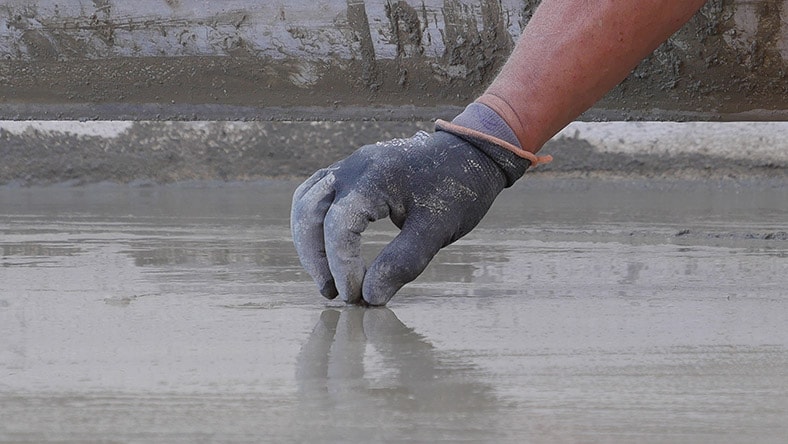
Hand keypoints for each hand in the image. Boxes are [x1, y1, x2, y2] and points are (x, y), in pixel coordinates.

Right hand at [291, 104, 547, 304]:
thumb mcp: (438, 229)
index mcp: (375, 178)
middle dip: (316, 258)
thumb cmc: (458, 188)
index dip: (341, 265)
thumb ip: (403, 261)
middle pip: (310, 213)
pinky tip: (330, 253)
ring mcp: (349, 167)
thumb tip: (370, 297)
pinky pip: (316, 197)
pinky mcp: (351, 174)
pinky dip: (316, 227)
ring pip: (307, 203)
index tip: (355, 295)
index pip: (339, 226)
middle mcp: (353, 168)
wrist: (470, 153)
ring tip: (327, 280)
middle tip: (333, 294)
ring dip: (310, 243)